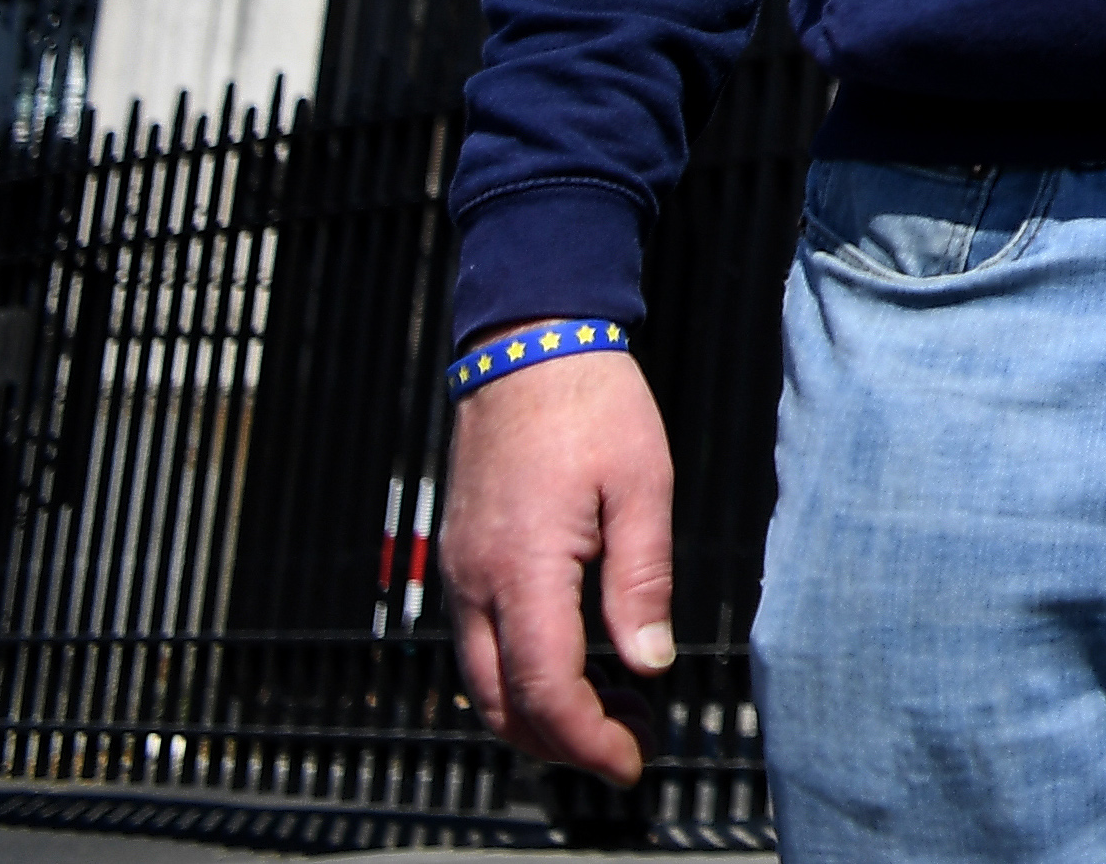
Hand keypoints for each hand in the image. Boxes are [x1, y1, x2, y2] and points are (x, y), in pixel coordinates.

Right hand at [440, 349, 676, 783]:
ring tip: (612, 710)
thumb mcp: (643, 487)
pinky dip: (516, 677)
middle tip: (628, 746)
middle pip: (500, 705)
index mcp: (524, 569)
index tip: (632, 760)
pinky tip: (572, 663)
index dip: (588, 740)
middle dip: (561, 744)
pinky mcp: (459, 559)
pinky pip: (475, 644)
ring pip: (480, 682)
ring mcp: (458, 573)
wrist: (527, 345)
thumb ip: (642, 581)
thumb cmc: (593, 406)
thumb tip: (648, 665)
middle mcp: (475, 583)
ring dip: (536, 715)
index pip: (545, 690)